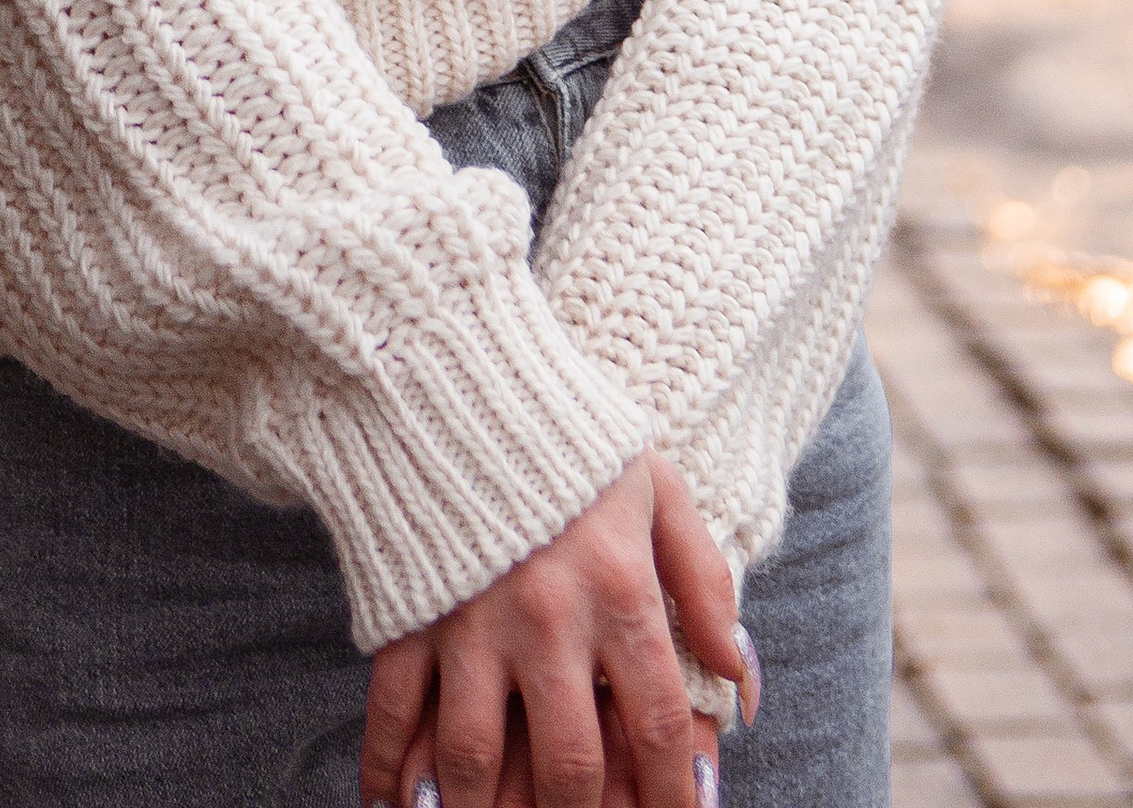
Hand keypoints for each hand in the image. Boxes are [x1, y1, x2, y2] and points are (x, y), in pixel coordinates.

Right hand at [359, 451, 746, 807]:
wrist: (461, 368)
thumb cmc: (572, 437)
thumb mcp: (659, 489)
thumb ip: (704, 585)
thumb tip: (743, 683)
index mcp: (617, 589)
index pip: (659, 722)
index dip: (674, 793)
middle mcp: (546, 618)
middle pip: (570, 763)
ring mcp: (469, 621)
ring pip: (474, 757)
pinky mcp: (408, 611)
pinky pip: (392, 711)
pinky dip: (389, 770)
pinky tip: (395, 806)